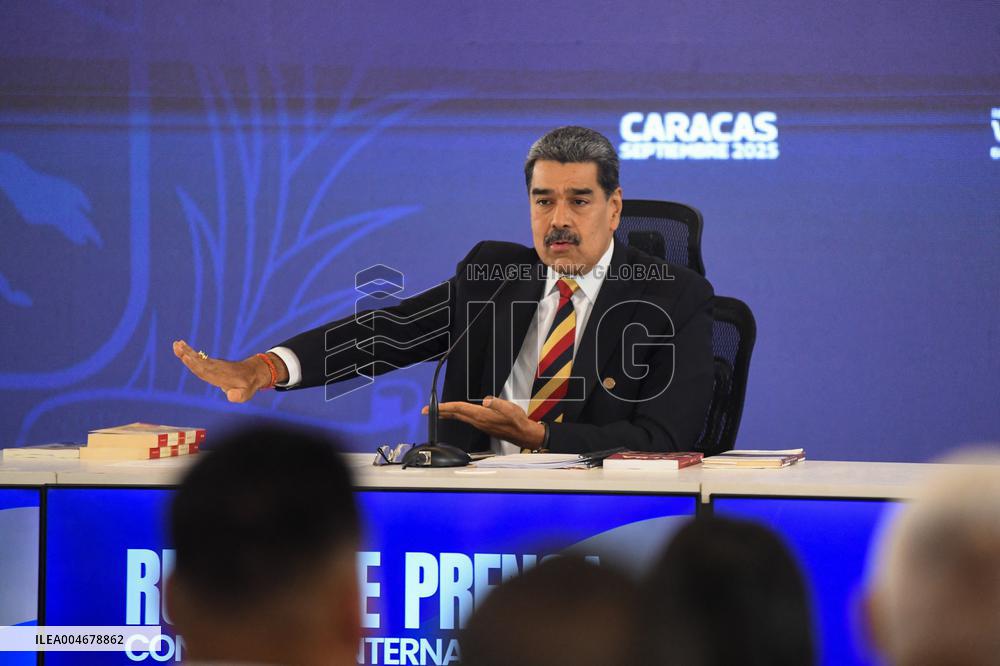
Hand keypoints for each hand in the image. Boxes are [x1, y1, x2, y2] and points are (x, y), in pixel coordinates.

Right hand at [172, 340, 278, 402]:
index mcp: (220, 376)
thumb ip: (238, 396)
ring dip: (186, 351)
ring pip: (198, 359)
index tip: (186, 357)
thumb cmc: (248, 385)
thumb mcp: (246, 394)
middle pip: (198, 362)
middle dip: (187, 355)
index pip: (205, 371)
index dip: (195, 365)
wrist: (254, 372)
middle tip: (177, 346)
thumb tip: (230, 396)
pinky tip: (182, 348)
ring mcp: (214, 365)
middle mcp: (216, 369)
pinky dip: (190, 353)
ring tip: (176, 344)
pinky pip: (199, 358)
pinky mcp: (212, 364)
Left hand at [422, 396, 544, 449]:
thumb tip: (487, 400)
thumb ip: (498, 403)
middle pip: (455, 414)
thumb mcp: (510, 409)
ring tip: (437, 411)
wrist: (523, 433)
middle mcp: (478, 421)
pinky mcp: (483, 425)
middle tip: (426, 411)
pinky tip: (456, 413)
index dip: (445, 407)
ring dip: (447, 413)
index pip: (459, 409)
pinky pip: (465, 418)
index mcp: (482, 416)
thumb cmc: (517, 421)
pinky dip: (457, 414)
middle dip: (440, 411)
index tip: (432, 408)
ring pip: (459, 416)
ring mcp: (479, 424)